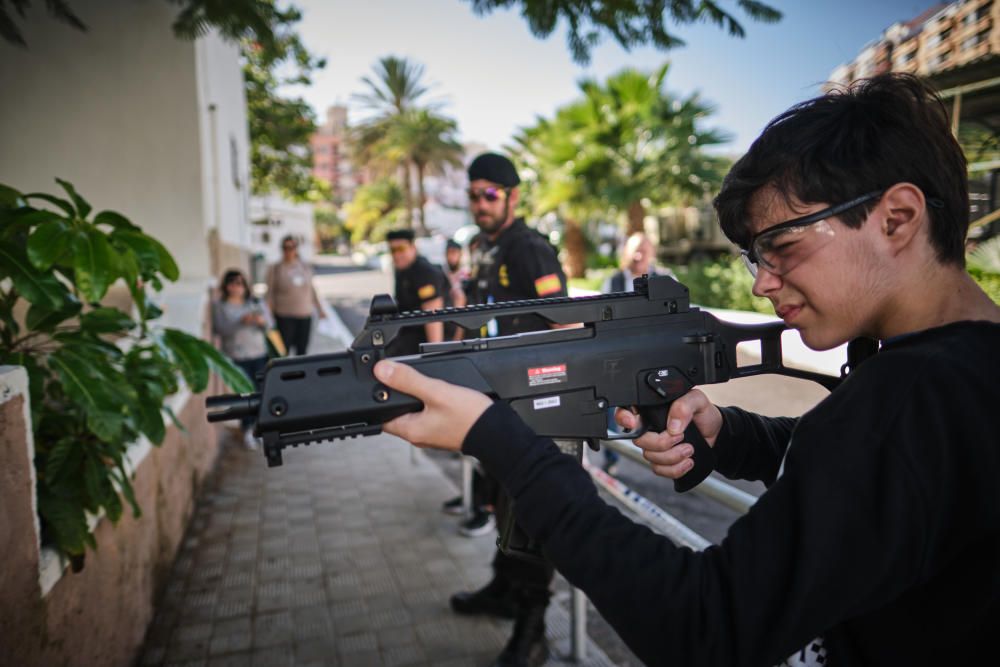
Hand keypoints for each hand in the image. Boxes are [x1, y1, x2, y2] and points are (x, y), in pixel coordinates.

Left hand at [374, 360, 492, 450]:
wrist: (497, 430)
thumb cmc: (469, 417)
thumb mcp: (436, 391)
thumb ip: (408, 380)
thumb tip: (382, 370)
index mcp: (410, 430)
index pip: (380, 415)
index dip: (379, 396)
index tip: (381, 380)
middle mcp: (419, 434)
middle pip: (397, 411)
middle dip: (399, 393)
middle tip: (404, 376)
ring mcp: (432, 432)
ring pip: (415, 411)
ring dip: (416, 396)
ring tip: (423, 382)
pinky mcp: (444, 428)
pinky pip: (429, 413)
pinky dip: (430, 401)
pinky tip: (439, 392)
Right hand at [614, 389, 722, 479]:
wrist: (715, 433)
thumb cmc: (702, 413)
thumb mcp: (697, 400)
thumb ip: (684, 405)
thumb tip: (673, 426)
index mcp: (650, 408)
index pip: (625, 411)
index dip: (622, 417)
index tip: (633, 422)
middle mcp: (648, 427)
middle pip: (639, 440)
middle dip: (661, 443)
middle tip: (681, 437)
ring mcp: (653, 446)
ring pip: (650, 457)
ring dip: (672, 457)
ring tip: (689, 449)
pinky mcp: (661, 461)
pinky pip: (659, 470)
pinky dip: (675, 469)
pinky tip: (687, 462)